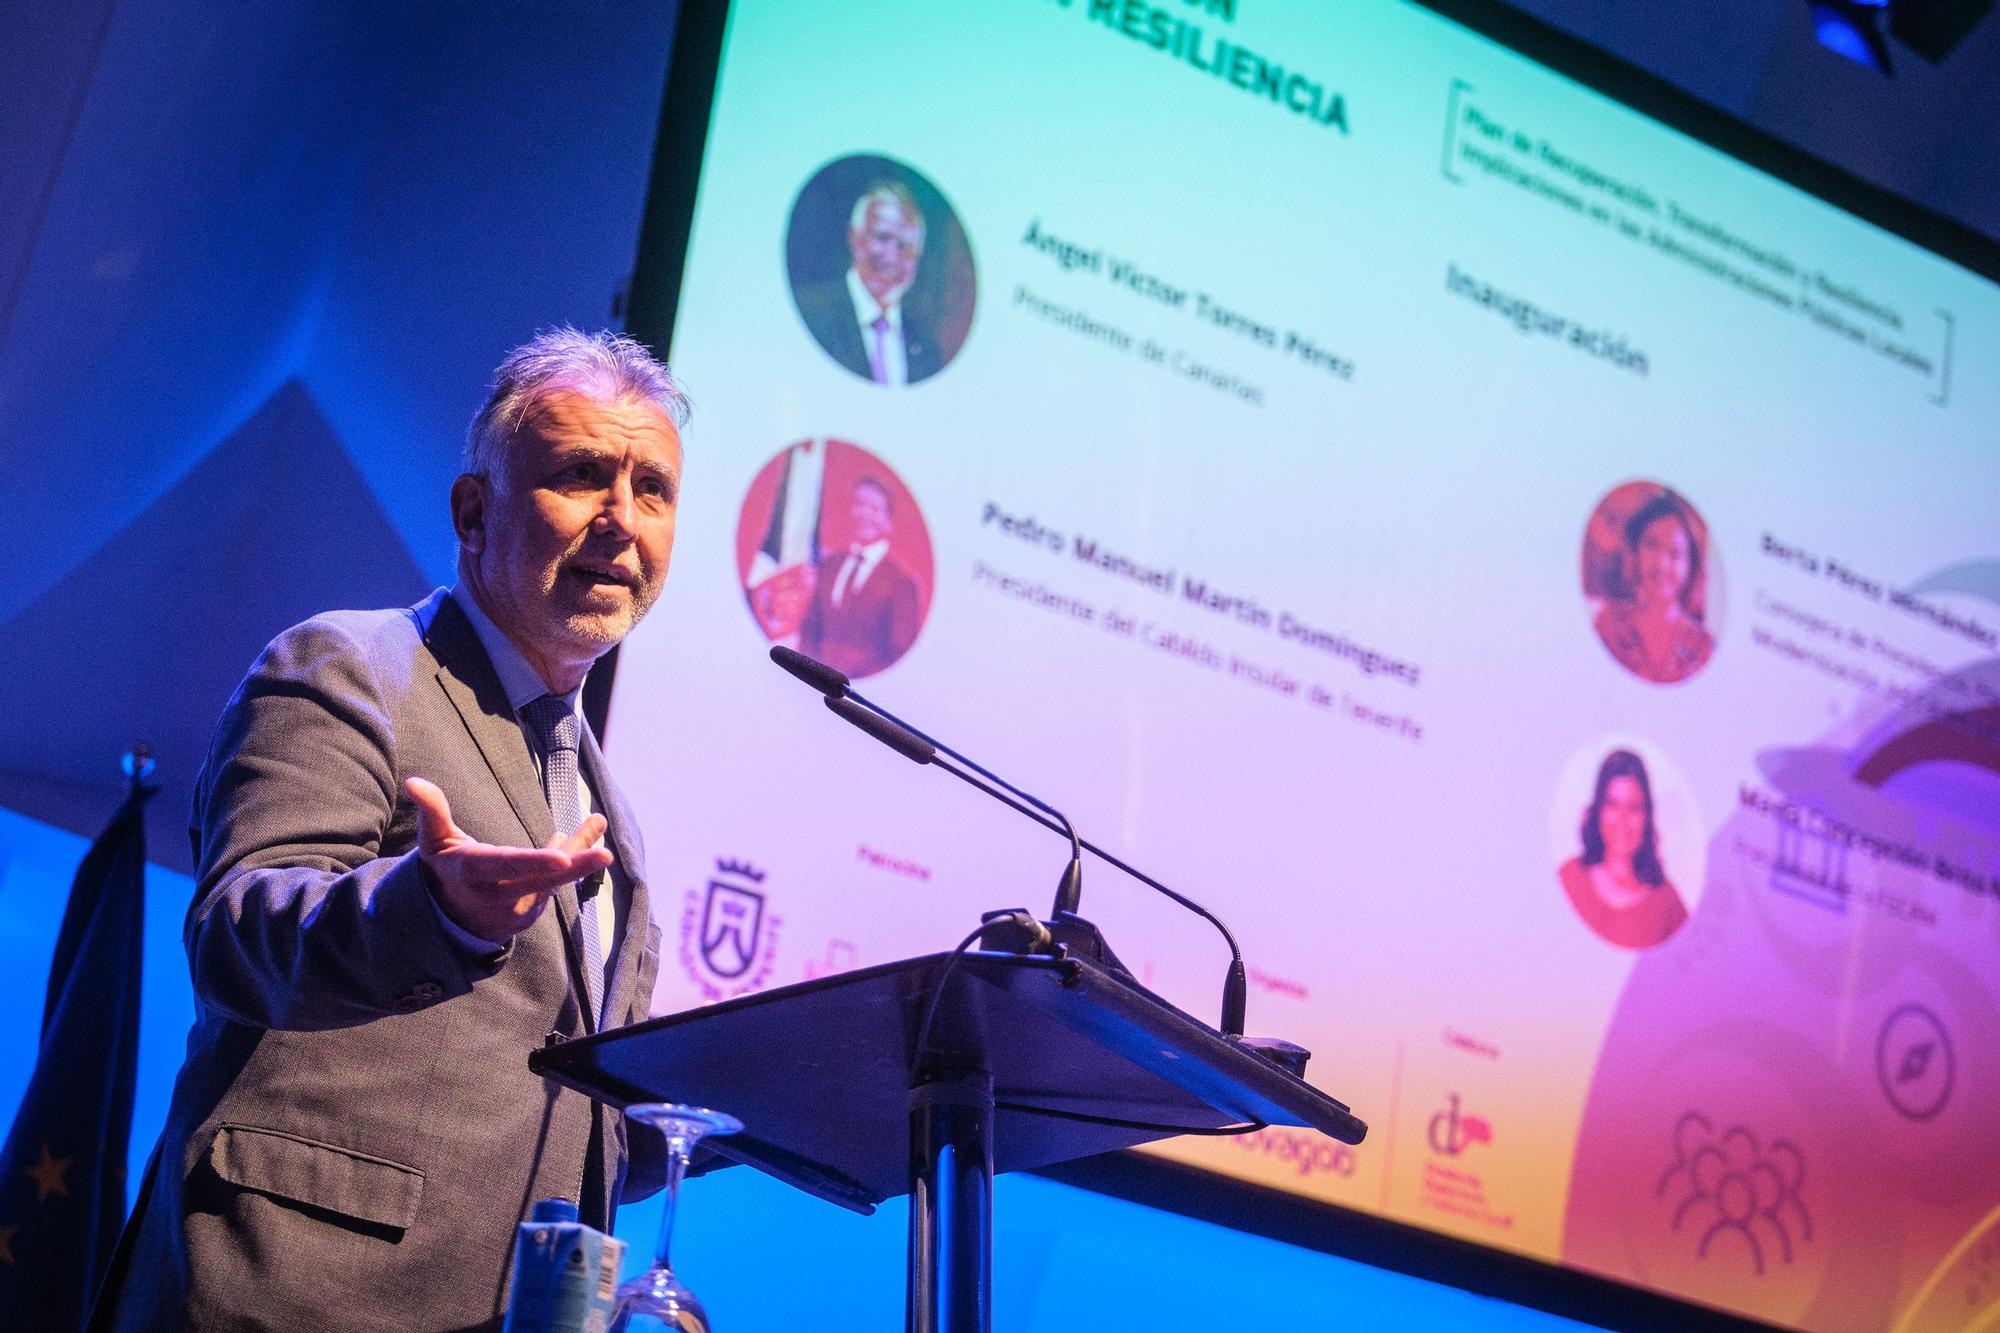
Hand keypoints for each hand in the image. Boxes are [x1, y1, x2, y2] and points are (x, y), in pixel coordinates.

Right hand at [406, 777, 612, 942]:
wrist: (448, 918)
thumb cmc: (444, 868)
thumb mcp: (435, 841)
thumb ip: (433, 811)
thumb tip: (414, 782)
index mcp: (473, 873)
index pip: (507, 867)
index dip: (534, 862)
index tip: (562, 858)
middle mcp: (498, 896)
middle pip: (540, 880)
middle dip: (576, 866)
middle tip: (606, 854)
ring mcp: (517, 909)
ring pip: (554, 878)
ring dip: (579, 852)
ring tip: (597, 822)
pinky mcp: (531, 913)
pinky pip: (555, 884)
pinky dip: (571, 860)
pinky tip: (588, 837)